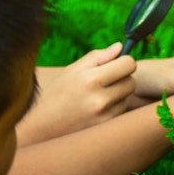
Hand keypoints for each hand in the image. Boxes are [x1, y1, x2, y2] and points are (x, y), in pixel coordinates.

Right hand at [16, 42, 135, 146]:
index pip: (128, 64)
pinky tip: (97, 107)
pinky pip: (121, 111)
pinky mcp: (105, 127)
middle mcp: (100, 98)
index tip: (116, 64)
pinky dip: (114, 107)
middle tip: (106, 80)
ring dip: (119, 94)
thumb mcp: (72, 70)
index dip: (124, 61)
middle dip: (122, 78)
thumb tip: (120, 47)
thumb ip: (98, 56)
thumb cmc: (56, 94)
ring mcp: (104, 116)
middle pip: (131, 81)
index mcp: (91, 79)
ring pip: (127, 97)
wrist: (41, 127)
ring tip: (98, 95)